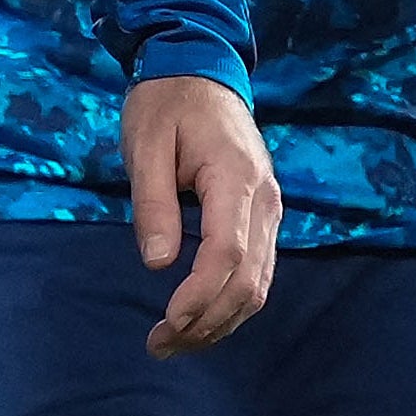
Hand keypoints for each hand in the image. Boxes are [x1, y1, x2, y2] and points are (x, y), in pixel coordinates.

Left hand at [124, 74, 280, 356]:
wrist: (200, 70)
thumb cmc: (166, 104)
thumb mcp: (145, 144)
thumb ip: (153, 204)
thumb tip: (158, 263)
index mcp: (236, 178)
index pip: (228, 253)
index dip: (200, 296)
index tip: (167, 323)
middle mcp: (265, 200)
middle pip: (249, 280)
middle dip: (206, 322)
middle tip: (159, 345)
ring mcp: (270, 209)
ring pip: (258, 285)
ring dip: (219, 322)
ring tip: (174, 342)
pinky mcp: (263, 217)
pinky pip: (257, 273)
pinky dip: (230, 305)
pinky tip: (199, 319)